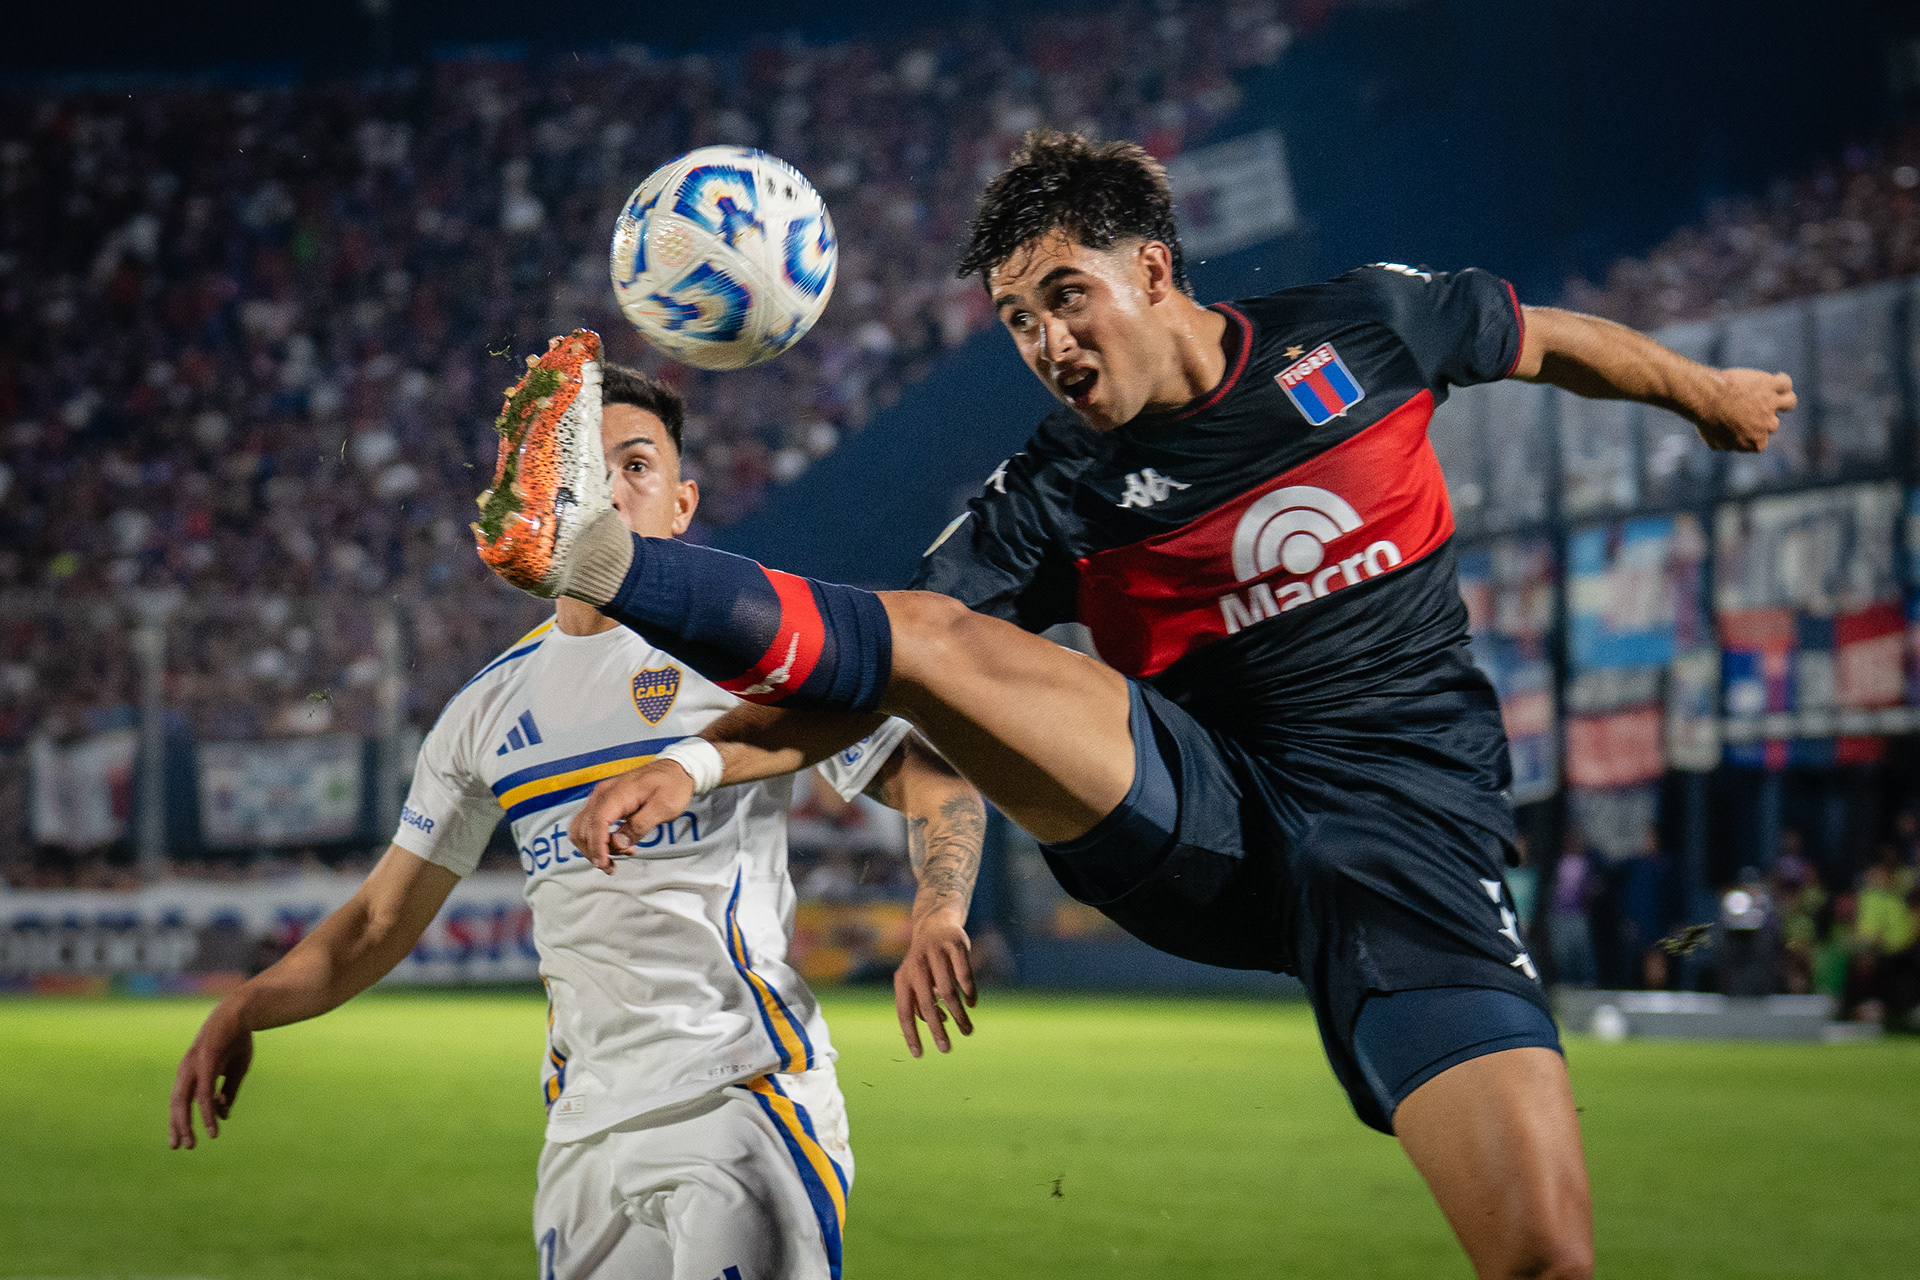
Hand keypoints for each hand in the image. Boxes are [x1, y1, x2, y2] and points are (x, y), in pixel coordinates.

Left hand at [168, 1005, 252, 1148]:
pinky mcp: (205, 1063)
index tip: (184, 1140)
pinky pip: (203, 1093)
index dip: (179, 1120)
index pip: (180, 1100)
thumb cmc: (236, 1040)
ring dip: (186, 1124)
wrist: (242, 1012)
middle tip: (182, 1148)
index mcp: (191, 1071)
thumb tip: (223, 1115)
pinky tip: (214, 1124)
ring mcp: (194, 1066)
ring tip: (192, 1143)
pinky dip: (206, 1111)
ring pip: (184, 1101)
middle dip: (177, 1127)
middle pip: (177, 1104)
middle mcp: (187, 1070)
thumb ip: (228, 1092)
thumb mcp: (235, 1070)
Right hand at [567, 758, 697, 871]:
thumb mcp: (664, 807)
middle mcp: (603, 793)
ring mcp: (601, 797)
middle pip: (584, 829)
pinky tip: (613, 845)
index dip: (597, 847)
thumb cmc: (672, 784)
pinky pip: (589, 824)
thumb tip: (619, 842)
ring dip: (592, 847)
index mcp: (617, 793)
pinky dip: (595, 839)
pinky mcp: (604, 802)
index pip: (596, 823)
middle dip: (595, 851)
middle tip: (614, 864)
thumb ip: (640, 825)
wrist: (675, 769)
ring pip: (581, 828)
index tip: (604, 863)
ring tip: (616, 856)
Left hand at [893, 911, 976, 1056]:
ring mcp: (936, 955)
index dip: (911, 1034)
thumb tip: (938, 1023)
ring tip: (967, 1031)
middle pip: (927, 1006)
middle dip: (937, 1031)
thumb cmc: (925, 962)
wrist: (936, 924)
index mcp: (903, 978)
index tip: (918, 1055)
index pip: (904, 1011)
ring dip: (959, 1016)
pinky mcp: (956, 946)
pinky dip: (969, 993)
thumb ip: (922, 1001)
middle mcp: (916, 966)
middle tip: (946, 1050)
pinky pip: (965, 976)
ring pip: (949, 993)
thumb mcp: (915, 980)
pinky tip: (972, 1004)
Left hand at [1690, 368, 1794, 452]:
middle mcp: (1768, 425)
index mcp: (1756, 443)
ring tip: (1770, 394)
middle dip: (1759, 416)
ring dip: (1782, 399)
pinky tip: (1772, 380)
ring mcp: (1771, 404)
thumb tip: (1732, 444)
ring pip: (1789, 402)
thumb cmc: (1706, 420)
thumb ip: (1729, 445)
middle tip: (1741, 407)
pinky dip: (1781, 381)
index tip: (1738, 425)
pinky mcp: (1770, 385)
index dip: (1750, 432)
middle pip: (1771, 422)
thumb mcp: (1714, 441)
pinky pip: (1785, 383)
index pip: (1760, 440)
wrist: (1707, 398)